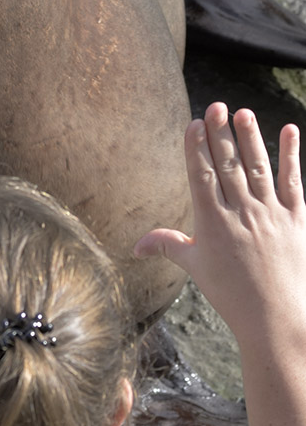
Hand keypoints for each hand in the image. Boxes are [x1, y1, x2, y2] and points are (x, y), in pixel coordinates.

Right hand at [134, 102, 305, 346]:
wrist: (276, 318)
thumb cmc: (231, 294)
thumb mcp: (196, 268)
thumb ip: (168, 246)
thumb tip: (136, 245)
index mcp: (213, 224)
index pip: (202, 176)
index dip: (197, 148)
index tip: (194, 123)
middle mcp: (241, 215)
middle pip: (229, 166)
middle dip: (221, 134)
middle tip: (216, 106)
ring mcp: (270, 215)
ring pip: (259, 168)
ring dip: (251, 138)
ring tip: (242, 112)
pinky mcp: (297, 220)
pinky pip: (293, 182)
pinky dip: (291, 155)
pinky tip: (289, 130)